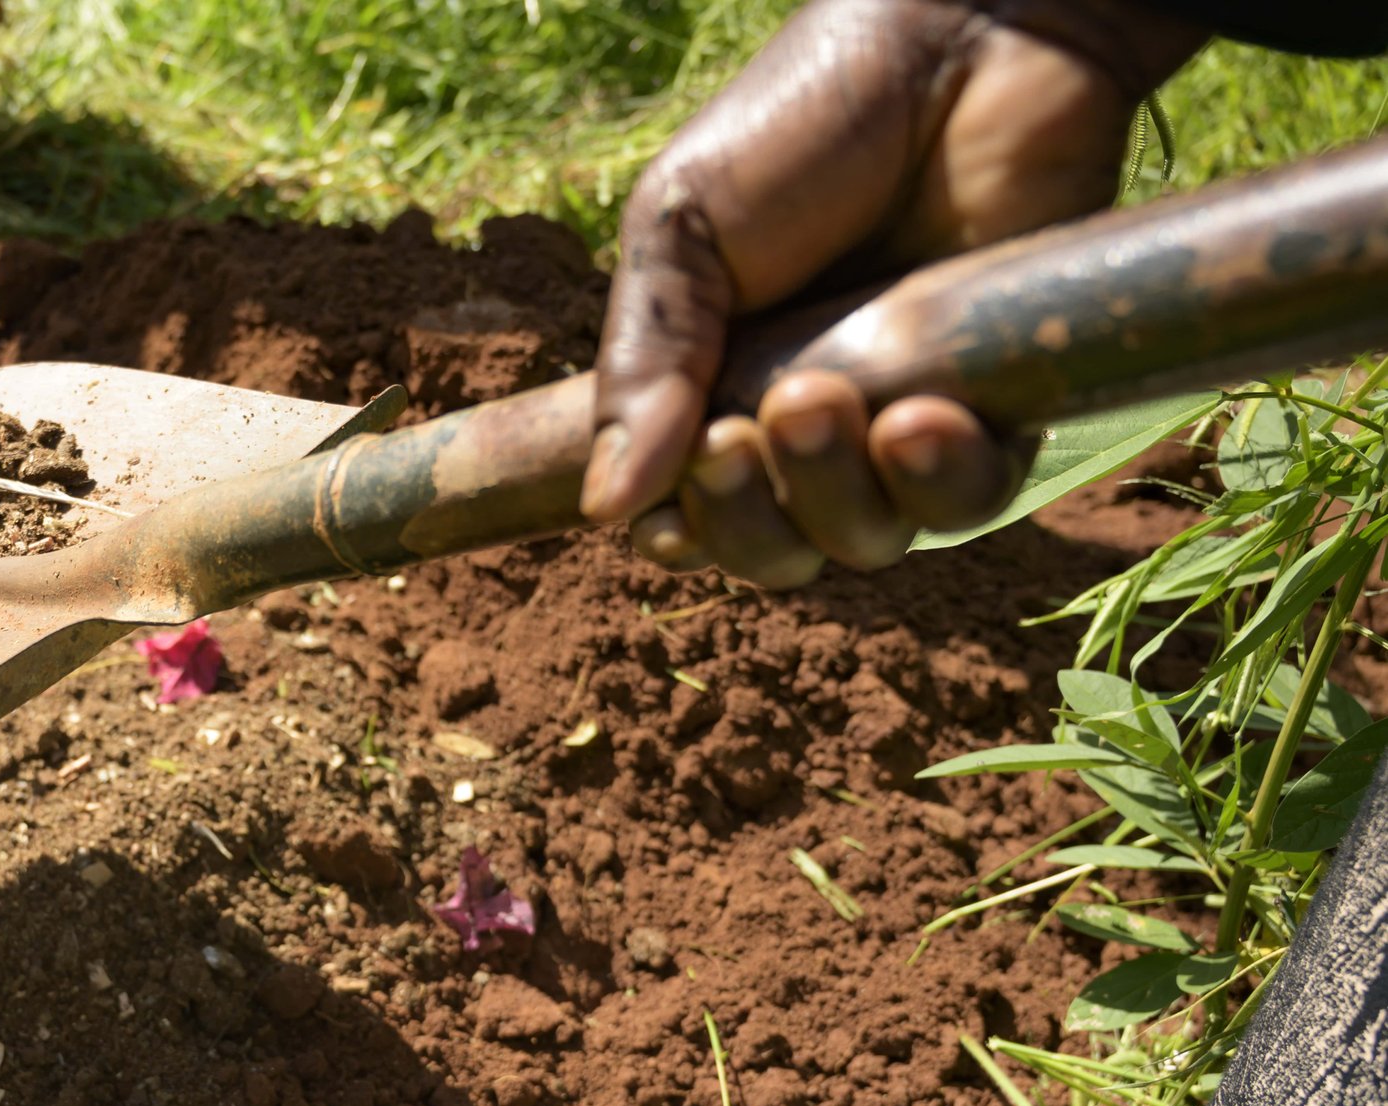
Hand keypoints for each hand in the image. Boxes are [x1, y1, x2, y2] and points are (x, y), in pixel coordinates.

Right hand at [580, 0, 1204, 586]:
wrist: (963, 44)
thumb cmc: (806, 123)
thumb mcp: (681, 234)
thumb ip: (642, 370)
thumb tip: (605, 512)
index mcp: (717, 389)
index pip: (690, 521)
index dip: (682, 529)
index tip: (678, 481)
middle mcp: (811, 425)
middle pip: (772, 551)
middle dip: (748, 517)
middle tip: (743, 430)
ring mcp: (905, 421)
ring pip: (865, 541)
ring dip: (833, 497)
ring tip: (827, 398)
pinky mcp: (1004, 406)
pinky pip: (970, 503)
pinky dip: (937, 483)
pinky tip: (921, 418)